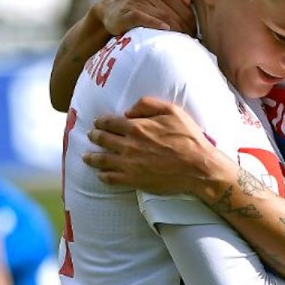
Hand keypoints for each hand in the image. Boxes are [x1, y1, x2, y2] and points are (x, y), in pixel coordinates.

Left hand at [84, 96, 217, 194]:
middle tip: (90, 136)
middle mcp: (128, 145)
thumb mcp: (173, 111)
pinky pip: (111, 178)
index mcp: (137, 127)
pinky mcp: (134, 180)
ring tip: (86, 157)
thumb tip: (128, 110)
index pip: (110, 122)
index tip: (98, 122)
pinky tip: (100, 175)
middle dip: (94, 136)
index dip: (101, 122)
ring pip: (102, 160)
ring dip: (92, 157)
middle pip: (103, 139)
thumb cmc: (188, 138)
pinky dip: (103, 176)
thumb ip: (148, 104)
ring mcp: (129, 164)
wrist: (198, 167)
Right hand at [97, 0, 193, 37]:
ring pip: (164, 18)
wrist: (108, 9)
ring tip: (180, 45)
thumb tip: (190, 0)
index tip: (193, 35)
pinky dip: (156, 25)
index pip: (186, 6)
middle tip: (189, 44)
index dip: (193, 23)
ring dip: (175, 33)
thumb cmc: (140, 5)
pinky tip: (165, 30)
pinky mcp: (128, 12)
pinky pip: (145, 19)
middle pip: (177, 14)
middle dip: (185, 31)